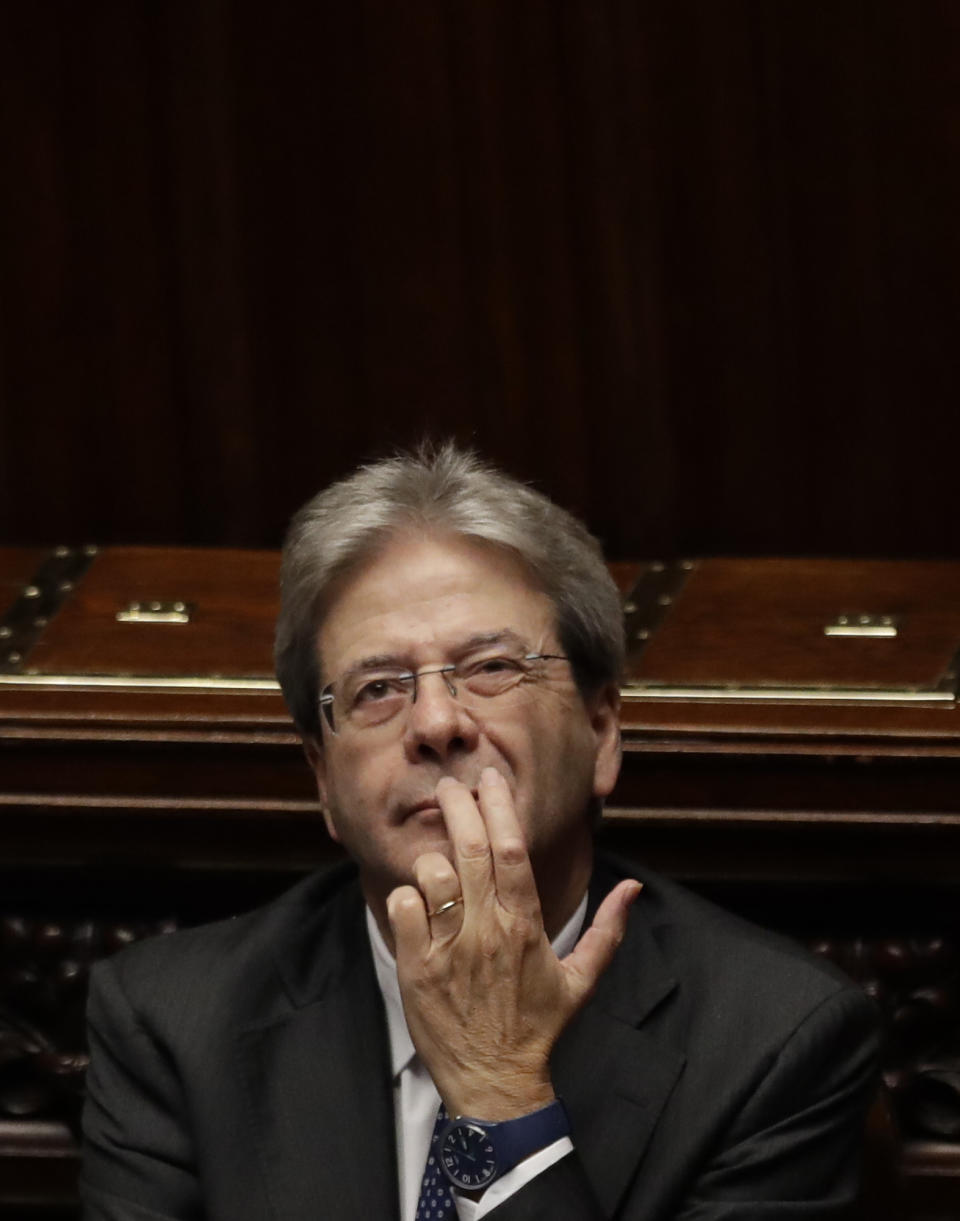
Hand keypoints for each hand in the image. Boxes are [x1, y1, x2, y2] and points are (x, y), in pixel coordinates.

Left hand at [386, 767, 641, 1119]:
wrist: (493, 1083)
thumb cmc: (537, 1028)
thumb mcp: (581, 980)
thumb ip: (608, 930)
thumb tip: (633, 887)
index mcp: (526, 926)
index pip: (511, 852)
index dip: (499, 809)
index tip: (489, 779)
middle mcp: (487, 931)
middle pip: (470, 851)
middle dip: (459, 808)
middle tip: (451, 785)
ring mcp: (449, 948)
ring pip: (433, 876)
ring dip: (433, 857)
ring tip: (439, 860)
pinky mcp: (417, 966)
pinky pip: (403, 909)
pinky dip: (407, 896)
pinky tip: (417, 902)